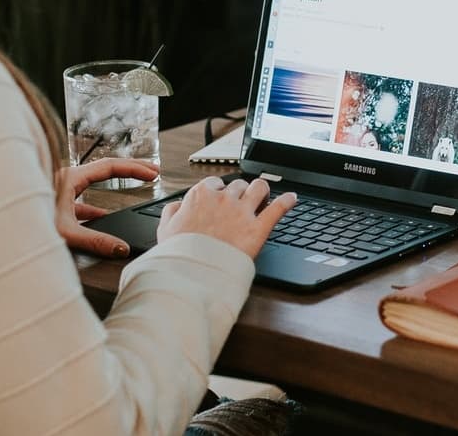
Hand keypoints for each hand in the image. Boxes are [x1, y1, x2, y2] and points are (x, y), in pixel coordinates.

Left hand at [55, 158, 160, 257]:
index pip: (110, 166)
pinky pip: (82, 199)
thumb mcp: (66, 232)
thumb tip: (121, 248)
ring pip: (94, 182)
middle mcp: (66, 180)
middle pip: (105, 169)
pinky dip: (96, 205)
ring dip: (116, 184)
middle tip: (153, 171)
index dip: (134, 168)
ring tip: (134, 187)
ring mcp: (61, 190)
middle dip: (131, 169)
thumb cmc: (28, 223)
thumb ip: (95, 241)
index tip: (153, 173)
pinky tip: (102, 216)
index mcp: (70, 177)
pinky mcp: (56, 203)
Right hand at [158, 176, 297, 258]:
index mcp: (201, 196)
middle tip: (242, 203)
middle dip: (241, 192)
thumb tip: (178, 205)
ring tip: (264, 197)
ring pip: (259, 187)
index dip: (219, 191)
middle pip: (238, 185)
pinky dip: (287, 201)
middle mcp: (223, 199)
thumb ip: (171, 212)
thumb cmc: (178, 254)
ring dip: (262, 190)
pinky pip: (278, 208)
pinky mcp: (258, 228)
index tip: (221, 198)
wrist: (192, 273)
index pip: (215, 183)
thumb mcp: (165, 229)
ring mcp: (242, 212)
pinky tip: (292, 198)